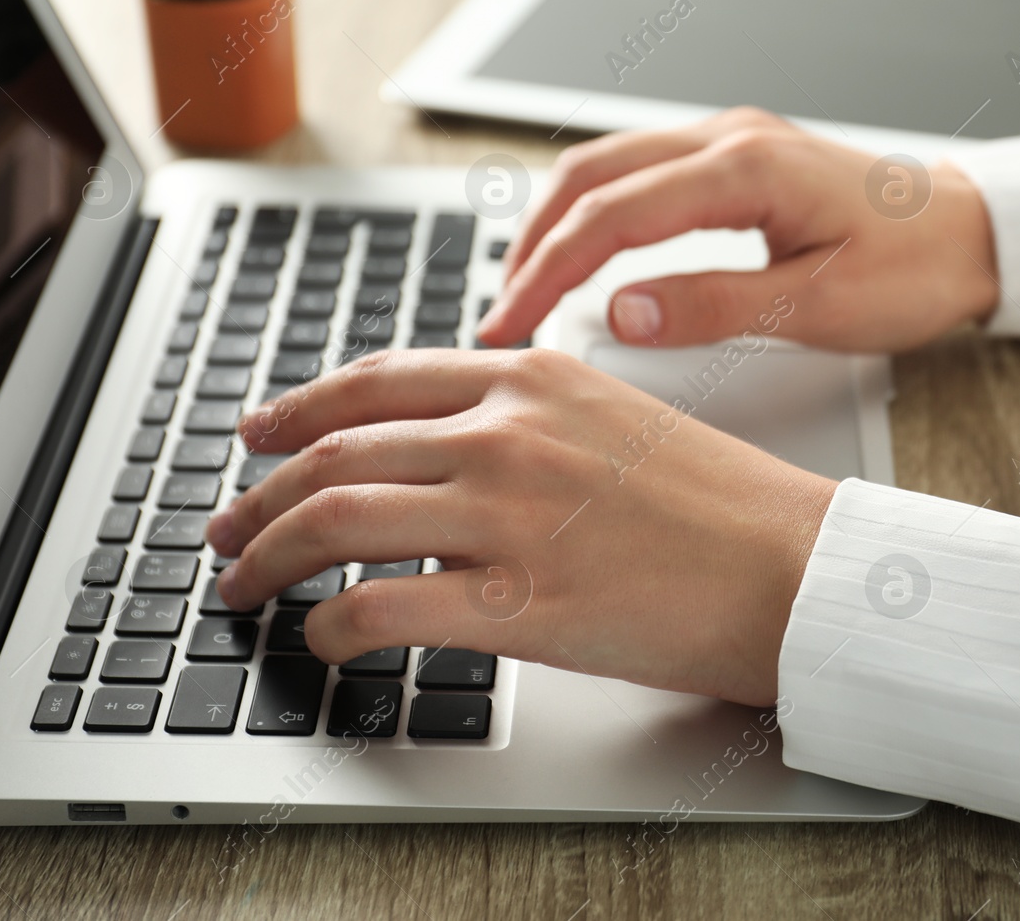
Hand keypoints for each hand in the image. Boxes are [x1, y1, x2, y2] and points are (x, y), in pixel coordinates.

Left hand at [207, 347, 836, 706]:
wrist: (791, 564)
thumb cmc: (718, 499)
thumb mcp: (612, 416)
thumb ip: (523, 416)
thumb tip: (441, 447)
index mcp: (529, 377)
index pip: (374, 381)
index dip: (296, 411)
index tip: (258, 435)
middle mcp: (506, 432)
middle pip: (335, 453)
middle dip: (259, 497)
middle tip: (229, 529)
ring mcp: (509, 514)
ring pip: (335, 521)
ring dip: (269, 558)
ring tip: (247, 586)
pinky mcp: (520, 602)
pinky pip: (381, 608)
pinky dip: (331, 627)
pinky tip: (326, 642)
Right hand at [478, 107, 999, 350]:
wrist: (972, 234)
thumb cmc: (914, 268)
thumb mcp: (817, 305)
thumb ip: (713, 307)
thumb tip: (620, 313)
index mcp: (747, 168)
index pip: (612, 214)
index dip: (547, 271)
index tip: (509, 324)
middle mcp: (728, 137)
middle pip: (590, 175)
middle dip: (532, 244)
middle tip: (500, 313)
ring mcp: (729, 139)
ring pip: (607, 166)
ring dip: (556, 223)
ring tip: (523, 288)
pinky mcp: (735, 156)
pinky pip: (640, 171)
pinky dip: (594, 211)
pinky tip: (578, 253)